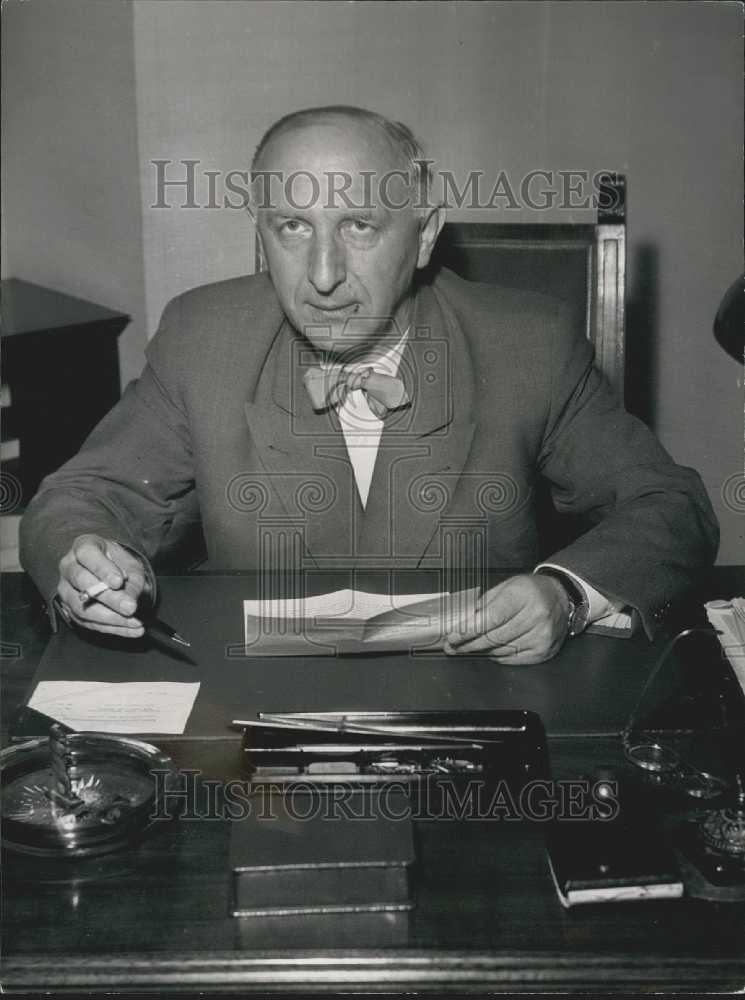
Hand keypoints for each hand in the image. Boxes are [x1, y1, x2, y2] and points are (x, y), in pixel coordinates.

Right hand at [56, 534, 149, 637]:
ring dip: (110, 618)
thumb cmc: (118, 563)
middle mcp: (69, 566)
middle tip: (130, 608)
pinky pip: (88, 623)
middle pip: (83, 582)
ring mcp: (65, 590)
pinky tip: (132, 630)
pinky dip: (112, 628)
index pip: (88, 555)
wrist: (108, 571)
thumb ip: (132, 580)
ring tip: (134, 623)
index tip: (118, 582)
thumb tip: (129, 600)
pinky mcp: (69, 610)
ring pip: (81, 607)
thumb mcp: (131, 565)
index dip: (102, 569)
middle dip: (109, 598)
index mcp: (83, 547)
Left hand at [444, 573, 570, 663]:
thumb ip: (482, 604)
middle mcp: (535, 616)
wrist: (560, 597)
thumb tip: (461, 621)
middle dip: (468, 643)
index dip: (469, 630)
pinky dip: (496, 656)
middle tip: (452, 646)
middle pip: (494, 637)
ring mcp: (541, 636)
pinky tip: (488, 651)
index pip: (491, 618)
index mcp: (523, 595)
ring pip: (501, 650)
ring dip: (480, 651)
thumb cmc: (529, 591)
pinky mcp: (543, 651)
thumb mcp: (505, 587)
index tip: (452, 636)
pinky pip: (512, 658)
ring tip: (466, 648)